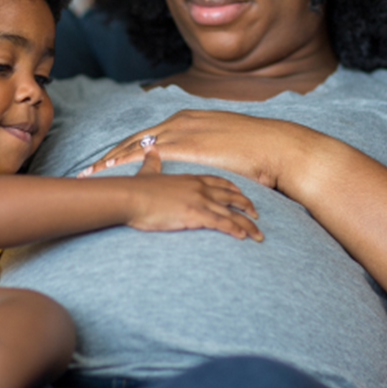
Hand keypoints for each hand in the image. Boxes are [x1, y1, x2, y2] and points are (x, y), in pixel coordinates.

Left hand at [78, 109, 305, 189]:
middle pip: (135, 139)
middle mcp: (179, 121)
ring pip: (135, 146)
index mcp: (187, 119)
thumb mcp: (224, 143)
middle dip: (110, 155)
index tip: (108, 162)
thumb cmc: (256, 150)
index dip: (126, 149)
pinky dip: (126, 164)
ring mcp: (182, 131)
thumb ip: (206, 148)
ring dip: (111, 161)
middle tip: (89, 170)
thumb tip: (200, 160)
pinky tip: (113, 174)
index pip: (148, 136)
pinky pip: (147, 155)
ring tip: (91, 174)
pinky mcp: (187, 146)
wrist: (276, 147)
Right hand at [122, 147, 262, 240]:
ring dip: (247, 224)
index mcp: (190, 178)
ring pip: (231, 212)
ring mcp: (199, 200)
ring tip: (258, 234)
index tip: (242, 194)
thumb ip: (152, 162)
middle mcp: (199, 187)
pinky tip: (243, 236)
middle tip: (257, 214)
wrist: (129, 196)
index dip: (233, 188)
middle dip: (246, 205)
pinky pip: (221, 223)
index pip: (218, 181)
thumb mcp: (147, 172)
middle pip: (231, 196)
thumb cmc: (135, 188)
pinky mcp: (195, 214)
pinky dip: (235, 230)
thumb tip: (150, 150)